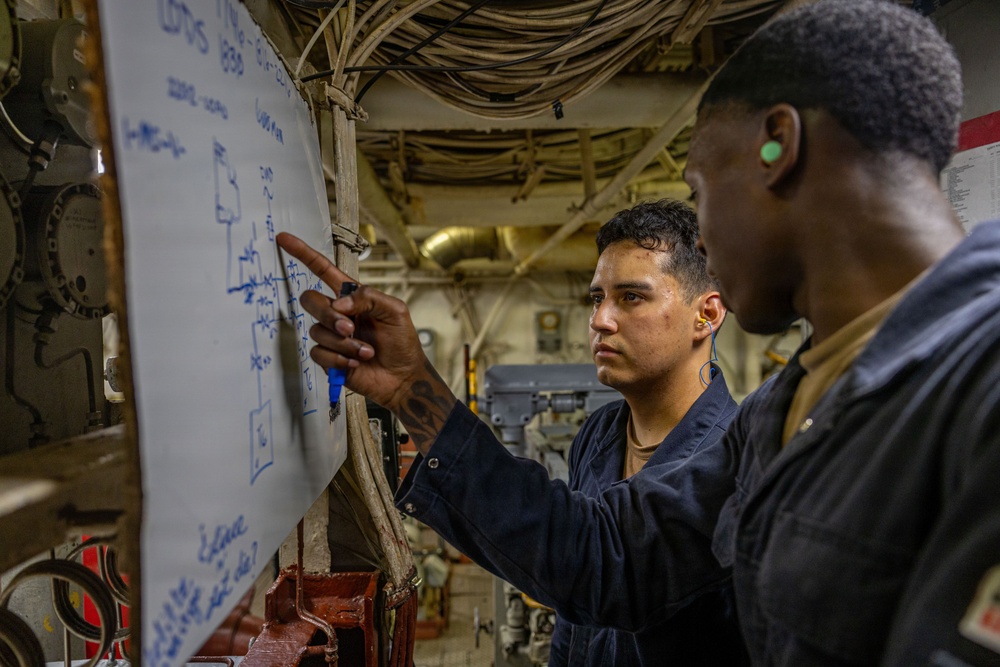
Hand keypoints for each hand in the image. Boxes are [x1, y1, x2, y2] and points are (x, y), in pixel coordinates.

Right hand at [276, 232, 455, 450]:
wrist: (403, 376)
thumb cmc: (402, 341)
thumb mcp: (394, 310)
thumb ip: (368, 297)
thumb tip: (338, 304)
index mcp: (352, 297)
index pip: (322, 270)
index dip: (303, 254)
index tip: (284, 239)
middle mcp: (337, 313)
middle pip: (310, 300)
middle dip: (328, 314)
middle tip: (350, 327)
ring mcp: (331, 336)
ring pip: (317, 331)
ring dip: (344, 342)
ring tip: (365, 351)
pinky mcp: (328, 358)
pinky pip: (319, 352)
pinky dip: (339, 358)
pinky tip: (356, 362)